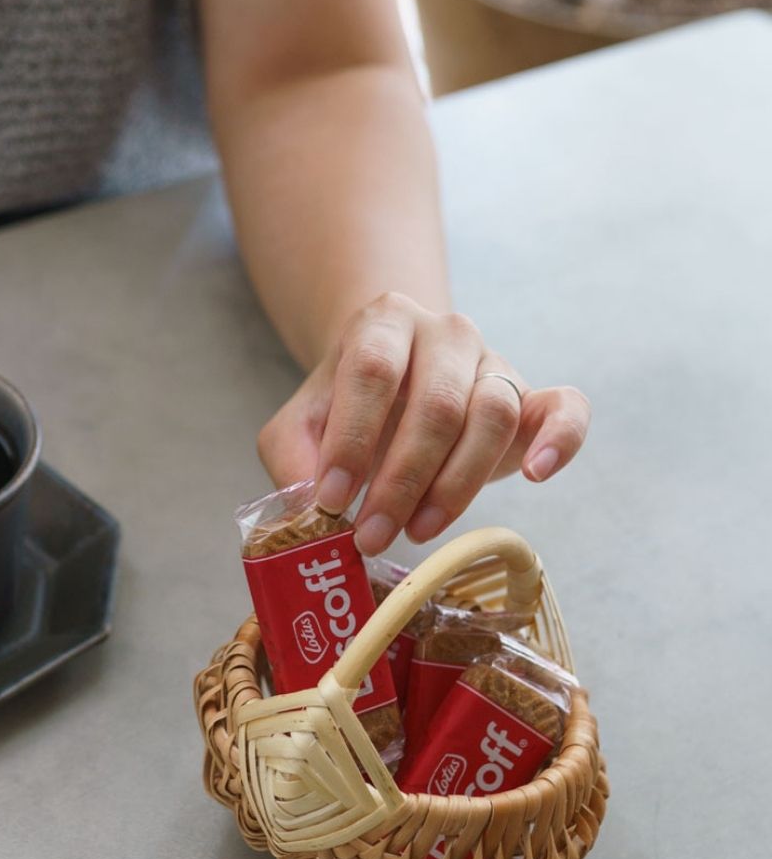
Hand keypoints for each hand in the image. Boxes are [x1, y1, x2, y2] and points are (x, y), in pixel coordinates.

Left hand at [257, 292, 590, 554]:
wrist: (394, 381)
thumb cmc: (346, 407)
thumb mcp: (300, 425)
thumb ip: (292, 458)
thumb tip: (310, 511)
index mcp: (384, 323)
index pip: (373, 371)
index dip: (352, 439)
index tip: (332, 500)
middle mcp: (446, 332)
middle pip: (436, 403)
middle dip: (402, 480)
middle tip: (372, 536)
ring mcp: (493, 362)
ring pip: (492, 416)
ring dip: (455, 485)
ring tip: (418, 530)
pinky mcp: (533, 397)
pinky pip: (566, 410)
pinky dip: (560, 441)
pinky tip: (535, 475)